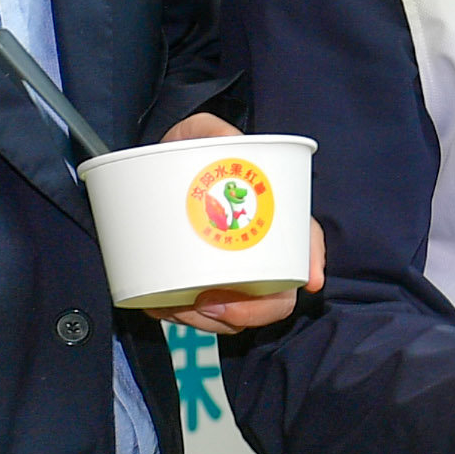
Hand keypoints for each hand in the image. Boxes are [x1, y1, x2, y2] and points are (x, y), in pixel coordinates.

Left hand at [162, 109, 311, 332]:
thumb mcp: (194, 134)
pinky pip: (200, 320)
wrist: (142, 177)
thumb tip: (227, 140)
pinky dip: (183, 321)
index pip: (306, 241)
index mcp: (269, 218)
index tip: (310, 280)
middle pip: (276, 298)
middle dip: (250, 312)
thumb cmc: (180, 154)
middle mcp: (256, 254)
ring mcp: (229, 278)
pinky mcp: (196, 293)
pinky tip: (165, 308)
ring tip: (177, 307)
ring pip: (237, 318)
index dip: (312, 262)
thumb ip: (210, 129)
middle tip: (209, 302)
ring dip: (211, 323)